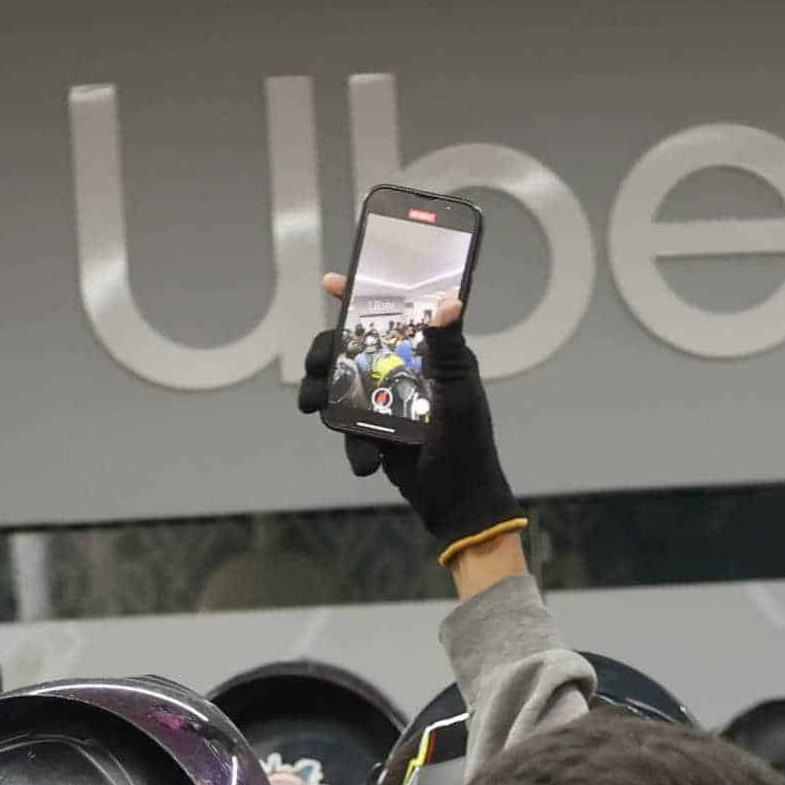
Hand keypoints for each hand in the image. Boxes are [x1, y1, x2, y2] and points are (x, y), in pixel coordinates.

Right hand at [298, 276, 521, 556]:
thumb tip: (450, 301)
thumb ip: (448, 349)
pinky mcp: (372, 431)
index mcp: (424, 352)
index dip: (358, 295)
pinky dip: (354, 446)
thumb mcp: (459, 393)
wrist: (458, 502)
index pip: (389, 314)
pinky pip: (346, 428)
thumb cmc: (468, 442)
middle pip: (346, 348)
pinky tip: (369, 461)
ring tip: (315, 410)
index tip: (331, 282)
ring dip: (322, 397)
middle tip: (317, 366)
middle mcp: (398, 370)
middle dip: (324, 354)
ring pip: (335, 387)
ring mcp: (382, 401)